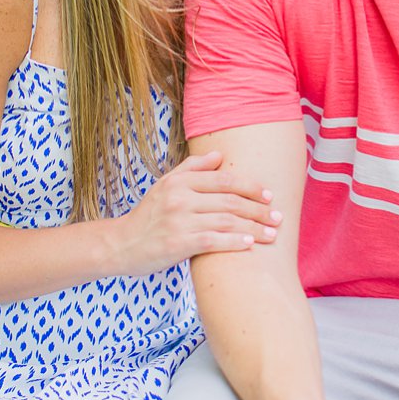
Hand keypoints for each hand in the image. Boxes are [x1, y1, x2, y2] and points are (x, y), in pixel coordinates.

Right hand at [116, 153, 279, 273]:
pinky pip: (213, 241)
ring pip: (226, 221)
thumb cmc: (147, 216)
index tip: (269, 195)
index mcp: (179, 182)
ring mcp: (178, 221)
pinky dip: (234, 242)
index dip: (250, 186)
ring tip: (271, 234)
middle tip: (278, 217)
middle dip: (258, 210)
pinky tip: (250, 244)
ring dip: (253, 228)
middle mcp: (179, 198)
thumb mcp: (164, 185)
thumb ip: (191, 169)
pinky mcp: (178, 243)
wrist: (121, 244)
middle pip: (230, 201)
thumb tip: (219, 155)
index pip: (223, 180)